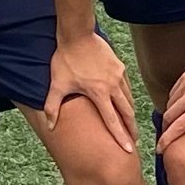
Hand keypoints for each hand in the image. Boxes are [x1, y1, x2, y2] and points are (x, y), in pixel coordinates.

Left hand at [41, 30, 135, 152]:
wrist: (77, 34)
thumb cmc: (66, 60)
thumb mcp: (57, 85)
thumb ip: (53, 107)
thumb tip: (49, 127)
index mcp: (99, 93)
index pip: (113, 121)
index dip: (121, 137)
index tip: (129, 150)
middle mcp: (113, 86)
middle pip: (127, 113)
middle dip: (132, 129)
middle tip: (135, 142)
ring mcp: (119, 76)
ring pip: (129, 99)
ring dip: (131, 114)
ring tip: (131, 125)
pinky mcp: (120, 67)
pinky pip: (127, 87)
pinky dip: (127, 98)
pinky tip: (126, 103)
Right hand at [162, 42, 184, 140]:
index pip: (178, 128)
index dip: (167, 140)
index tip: (160, 150)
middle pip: (169, 117)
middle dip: (164, 130)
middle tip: (165, 139)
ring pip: (169, 103)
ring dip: (168, 115)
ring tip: (171, 124)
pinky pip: (173, 91)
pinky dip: (172, 101)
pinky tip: (177, 105)